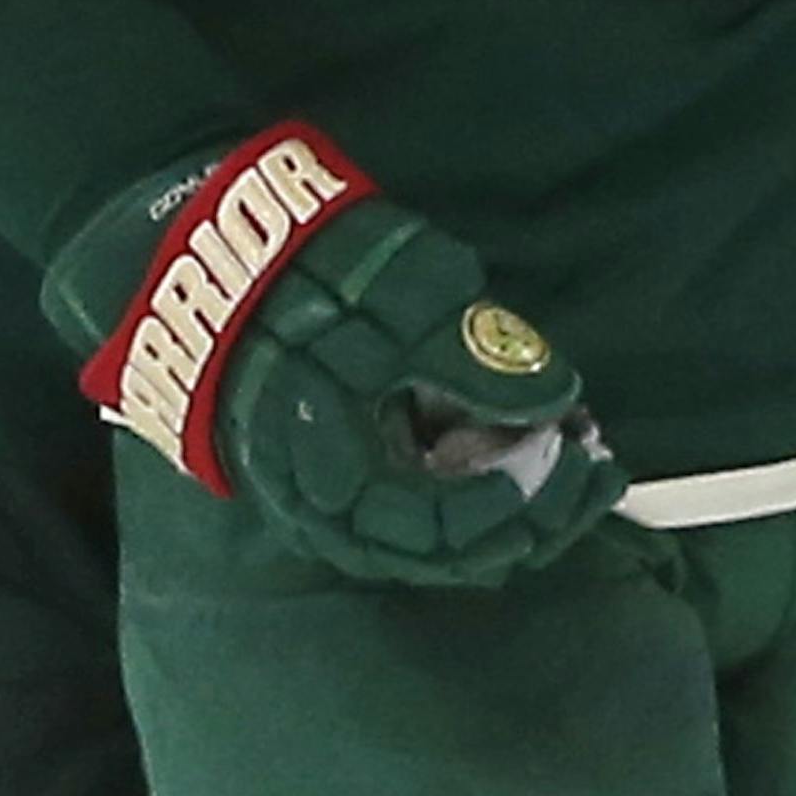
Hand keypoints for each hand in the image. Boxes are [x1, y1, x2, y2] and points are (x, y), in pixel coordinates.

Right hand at [61, 126, 623, 586]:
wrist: (199, 245)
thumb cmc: (300, 272)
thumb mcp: (404, 305)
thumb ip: (481, 362)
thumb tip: (561, 401)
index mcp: (343, 488)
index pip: (460, 533)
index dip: (534, 501)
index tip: (583, 451)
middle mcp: (331, 513)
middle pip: (454, 550)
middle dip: (533, 510)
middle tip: (596, 464)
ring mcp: (326, 490)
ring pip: (435, 530)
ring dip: (504, 497)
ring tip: (563, 448)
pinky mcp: (329, 458)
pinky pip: (412, 495)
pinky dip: (465, 477)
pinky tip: (503, 436)